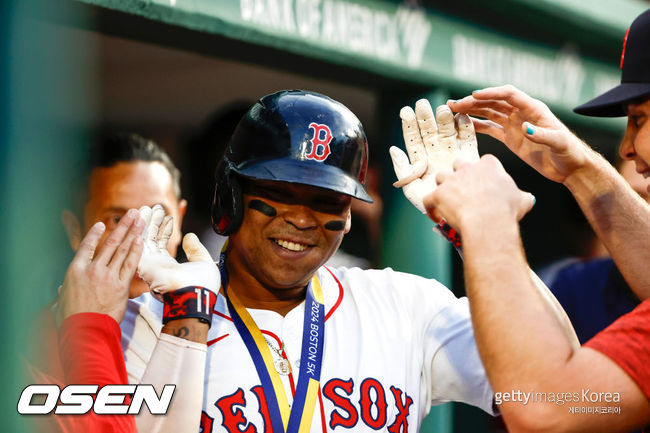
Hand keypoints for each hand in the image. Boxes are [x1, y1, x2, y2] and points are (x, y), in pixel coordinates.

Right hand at [57, 208, 144, 323]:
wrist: (85, 331)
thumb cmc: (70, 320)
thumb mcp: (61, 302)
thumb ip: (64, 292)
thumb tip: (63, 290)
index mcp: (75, 271)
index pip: (86, 246)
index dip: (94, 234)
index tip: (102, 224)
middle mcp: (92, 270)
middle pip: (110, 243)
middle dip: (123, 226)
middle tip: (132, 213)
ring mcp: (108, 276)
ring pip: (122, 250)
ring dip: (132, 233)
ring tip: (140, 220)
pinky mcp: (121, 286)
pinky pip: (130, 264)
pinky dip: (135, 251)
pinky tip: (140, 240)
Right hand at [137, 205, 219, 297]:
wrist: (196, 295)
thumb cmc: (202, 285)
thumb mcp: (203, 262)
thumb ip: (196, 250)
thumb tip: (190, 236)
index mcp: (171, 267)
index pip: (163, 244)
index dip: (164, 229)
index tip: (167, 217)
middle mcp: (158, 266)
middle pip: (150, 240)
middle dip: (151, 223)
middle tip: (153, 207)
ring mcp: (149, 266)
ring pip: (142, 240)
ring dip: (144, 223)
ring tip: (146, 208)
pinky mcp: (144, 265)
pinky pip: (137, 244)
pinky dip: (138, 230)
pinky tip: (140, 217)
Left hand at [390, 99, 478, 213]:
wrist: (454, 215)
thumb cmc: (430, 205)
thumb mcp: (410, 187)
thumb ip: (402, 168)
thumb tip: (393, 149)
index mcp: (421, 160)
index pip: (413, 139)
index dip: (409, 125)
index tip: (405, 111)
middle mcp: (436, 154)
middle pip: (430, 132)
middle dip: (426, 117)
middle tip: (422, 103)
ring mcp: (452, 154)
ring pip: (447, 132)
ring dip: (444, 120)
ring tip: (441, 109)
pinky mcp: (468, 157)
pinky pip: (468, 140)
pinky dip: (466, 129)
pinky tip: (461, 117)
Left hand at [424, 155, 534, 230]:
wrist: (488, 220)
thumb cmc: (505, 210)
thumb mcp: (522, 200)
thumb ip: (523, 196)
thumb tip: (528, 199)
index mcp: (488, 165)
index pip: (484, 163)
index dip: (482, 175)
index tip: (484, 185)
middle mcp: (467, 168)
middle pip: (458, 164)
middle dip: (459, 174)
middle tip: (463, 188)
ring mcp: (450, 180)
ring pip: (441, 177)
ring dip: (443, 187)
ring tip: (447, 199)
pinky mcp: (437, 195)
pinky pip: (428, 199)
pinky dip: (430, 208)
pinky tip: (436, 216)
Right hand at [449, 85, 593, 183]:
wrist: (569, 167)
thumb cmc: (568, 153)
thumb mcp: (558, 143)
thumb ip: (542, 135)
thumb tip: (525, 127)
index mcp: (533, 108)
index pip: (509, 95)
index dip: (491, 93)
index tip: (474, 96)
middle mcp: (522, 113)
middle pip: (494, 102)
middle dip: (474, 101)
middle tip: (455, 104)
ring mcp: (514, 125)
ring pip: (489, 113)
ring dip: (471, 110)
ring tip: (453, 110)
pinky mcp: (510, 138)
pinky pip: (490, 128)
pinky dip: (476, 125)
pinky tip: (462, 125)